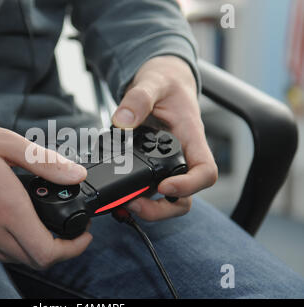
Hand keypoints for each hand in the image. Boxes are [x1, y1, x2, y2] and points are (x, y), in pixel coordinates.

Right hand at [0, 101, 92, 268]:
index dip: (72, 249)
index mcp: (5, 207)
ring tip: (34, 218)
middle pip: (33, 259)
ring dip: (31, 245)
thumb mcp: (4, 142)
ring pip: (12, 257)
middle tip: (62, 226)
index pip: (47, 252)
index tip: (81, 235)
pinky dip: (7, 242)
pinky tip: (5, 217)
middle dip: (56, 247)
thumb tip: (75, 175)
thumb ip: (45, 162)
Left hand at [112, 56, 217, 220]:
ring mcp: (166, 165)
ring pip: (166, 200)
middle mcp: (181, 157)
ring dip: (146, 207)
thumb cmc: (166, 82)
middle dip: (161, 209)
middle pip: (185, 198)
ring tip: (122, 203)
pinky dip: (133, 198)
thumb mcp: (153, 82)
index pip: (206, 172)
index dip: (189, 186)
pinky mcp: (151, 167)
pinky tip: (117, 197)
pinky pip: (147, 190)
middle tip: (133, 204)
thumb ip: (139, 99)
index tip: (165, 187)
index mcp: (191, 138)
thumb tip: (122, 121)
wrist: (160, 81)